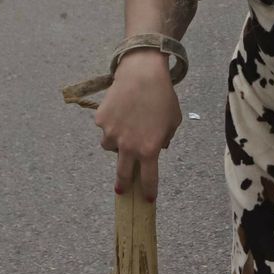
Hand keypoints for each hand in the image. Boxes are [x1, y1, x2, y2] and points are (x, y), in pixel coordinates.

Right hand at [93, 50, 181, 202]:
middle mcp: (128, 146)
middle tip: (122, 189)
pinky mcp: (101, 121)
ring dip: (117, 144)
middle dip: (123, 184)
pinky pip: (105, 128)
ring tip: (126, 126)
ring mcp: (112, 134)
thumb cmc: (162, 96)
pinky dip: (111, 124)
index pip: (148, 178)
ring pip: (110, 147)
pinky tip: (121, 109)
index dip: (148, 190)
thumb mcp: (173, 121)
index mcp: (149, 149)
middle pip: (123, 174)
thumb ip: (165, 138)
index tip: (148, 199)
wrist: (143, 73)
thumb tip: (157, 148)